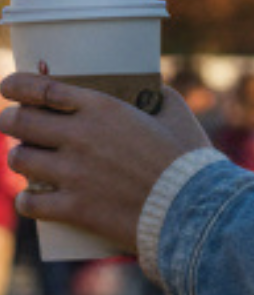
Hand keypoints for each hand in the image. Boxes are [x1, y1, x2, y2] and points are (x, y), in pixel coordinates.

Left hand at [0, 73, 209, 251]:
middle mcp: (80, 136)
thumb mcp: (177, 114)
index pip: (41, 88)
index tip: (7, 87)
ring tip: (29, 161)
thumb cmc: (189, 161)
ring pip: (19, 159)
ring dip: (20, 159)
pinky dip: (27, 200)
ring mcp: (73, 173)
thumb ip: (158, 95)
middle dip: (10, 121)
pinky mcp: (74, 208)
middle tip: (14, 125)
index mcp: (102, 108)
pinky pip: (29, 203)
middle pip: (19, 122)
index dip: (15, 85)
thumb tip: (150, 89)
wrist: (194, 208)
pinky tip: (31, 199)